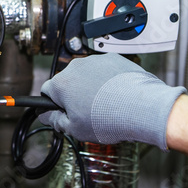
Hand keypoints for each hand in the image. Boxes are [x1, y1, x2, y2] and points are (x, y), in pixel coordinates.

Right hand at [38, 53, 185, 150]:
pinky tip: (116, 94)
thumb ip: (55, 120)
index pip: (47, 91)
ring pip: (86, 75)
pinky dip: (107, 79)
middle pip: (68, 82)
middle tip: (87, 112)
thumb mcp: (75, 129)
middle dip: (74, 95)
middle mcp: (75, 68)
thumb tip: (46, 116)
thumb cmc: (108, 119)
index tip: (64, 112)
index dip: (54, 104)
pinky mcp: (112, 58)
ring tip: (105, 104)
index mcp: (61, 84)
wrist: (141, 108)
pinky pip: (104, 69)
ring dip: (91, 86)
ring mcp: (95, 61)